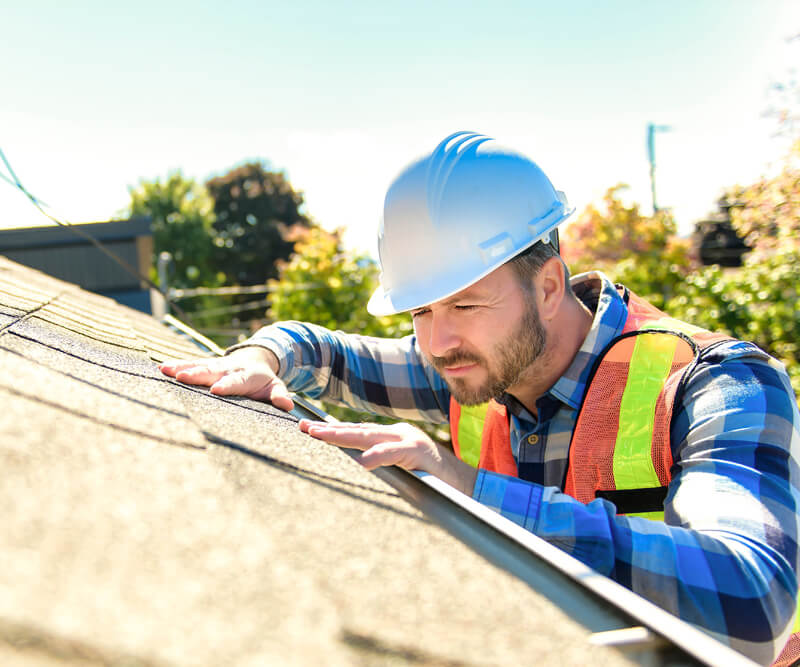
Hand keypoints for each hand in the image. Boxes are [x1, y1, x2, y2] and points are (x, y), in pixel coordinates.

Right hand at [159, 346, 293, 410]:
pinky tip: (161, 368)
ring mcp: (216, 366)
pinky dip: (177, 366)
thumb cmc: (263, 380)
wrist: (255, 359)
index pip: (236, 381)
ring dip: (182, 368)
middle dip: (198, 374)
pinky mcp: (206, 365)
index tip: (216, 389)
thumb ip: (279, 395)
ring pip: (198, 365)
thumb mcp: (275, 387)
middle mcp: (229, 368)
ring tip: (166, 370)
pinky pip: (190, 364)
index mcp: (246, 376)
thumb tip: (288, 405)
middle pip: (212, 371)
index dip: (226, 385)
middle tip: (183, 378)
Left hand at [299, 420, 477, 494]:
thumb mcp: (401, 473)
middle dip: (329, 430)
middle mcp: (399, 434)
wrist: (469, 486)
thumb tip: (355, 468)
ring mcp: (410, 441)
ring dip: (344, 436)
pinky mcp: (420, 453)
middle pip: (358, 430)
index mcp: (393, 438)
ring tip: (320, 436)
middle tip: (304, 428)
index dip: (334, 431)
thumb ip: (381, 466)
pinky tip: (363, 461)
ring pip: (371, 436)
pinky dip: (379, 455)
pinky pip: (396, 453)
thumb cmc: (433, 483)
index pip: (358, 432)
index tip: (308, 430)